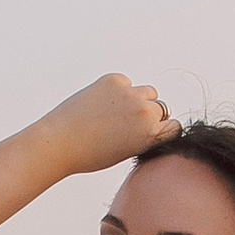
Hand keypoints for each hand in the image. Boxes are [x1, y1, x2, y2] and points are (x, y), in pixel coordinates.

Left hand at [35, 74, 180, 175]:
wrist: (60, 142)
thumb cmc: (91, 154)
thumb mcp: (126, 152)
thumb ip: (144, 135)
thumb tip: (156, 118)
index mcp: (151, 135)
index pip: (174, 126)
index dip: (162, 130)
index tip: (149, 135)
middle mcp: (145, 111)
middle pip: (161, 108)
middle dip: (149, 115)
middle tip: (126, 126)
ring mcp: (130, 93)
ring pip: (148, 92)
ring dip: (138, 100)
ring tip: (116, 115)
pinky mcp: (115, 80)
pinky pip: (126, 83)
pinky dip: (117, 92)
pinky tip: (101, 105)